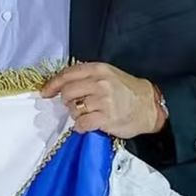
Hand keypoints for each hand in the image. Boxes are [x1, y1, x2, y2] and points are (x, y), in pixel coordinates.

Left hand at [41, 62, 159, 138]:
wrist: (150, 106)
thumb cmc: (126, 90)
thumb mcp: (107, 75)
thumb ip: (85, 77)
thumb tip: (59, 85)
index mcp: (98, 69)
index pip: (66, 74)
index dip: (52, 84)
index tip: (46, 92)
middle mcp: (100, 83)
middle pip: (67, 92)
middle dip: (66, 101)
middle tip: (74, 104)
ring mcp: (104, 101)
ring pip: (73, 108)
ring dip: (75, 114)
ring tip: (86, 114)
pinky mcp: (107, 118)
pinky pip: (82, 123)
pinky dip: (80, 126)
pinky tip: (86, 125)